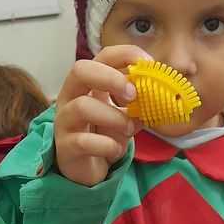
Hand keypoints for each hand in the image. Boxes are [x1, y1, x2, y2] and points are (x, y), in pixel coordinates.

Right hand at [53, 44, 149, 185]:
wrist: (86, 169)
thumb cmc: (103, 135)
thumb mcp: (124, 116)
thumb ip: (138, 105)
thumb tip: (159, 96)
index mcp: (88, 85)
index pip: (102, 56)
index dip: (126, 54)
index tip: (149, 65)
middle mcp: (70, 97)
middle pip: (81, 70)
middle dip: (111, 78)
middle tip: (133, 94)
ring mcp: (65, 121)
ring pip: (83, 107)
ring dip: (114, 117)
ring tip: (129, 129)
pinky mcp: (65, 147)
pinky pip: (84, 141)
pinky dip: (106, 145)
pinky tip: (115, 149)